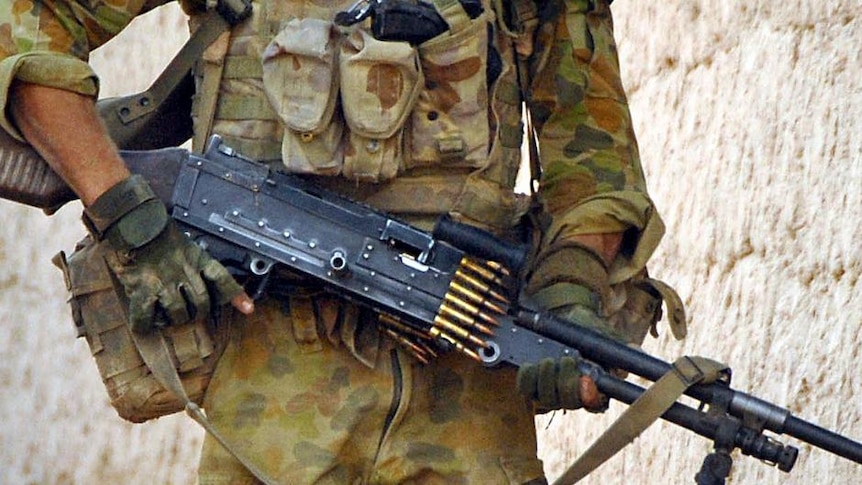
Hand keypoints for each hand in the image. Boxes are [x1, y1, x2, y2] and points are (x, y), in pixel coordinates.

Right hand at [86, 175, 252, 332]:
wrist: (130, 220)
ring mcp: (164, 281)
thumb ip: (194, 261)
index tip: (248, 308)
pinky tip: (144, 325)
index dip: (237, 295)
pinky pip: (146, 315)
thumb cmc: (156, 232)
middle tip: (191, 314)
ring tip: (169, 319)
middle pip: (202, 302)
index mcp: (196, 258)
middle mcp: (184, 271)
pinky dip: (145, 324)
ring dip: (175, 320)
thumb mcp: (185, 243)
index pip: (222, 278)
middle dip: (199, 313)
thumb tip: (203, 279)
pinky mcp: (141, 288)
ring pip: (179, 312)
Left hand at [518, 241, 621, 411]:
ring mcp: (551, 391)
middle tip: (567, 360)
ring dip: (546, 380)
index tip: (588, 381)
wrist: (563, 317)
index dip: (590, 397)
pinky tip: (529, 365)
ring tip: (548, 360)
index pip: (595, 404)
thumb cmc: (587, 329)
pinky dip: (527, 377)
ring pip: (547, 398)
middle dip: (566, 382)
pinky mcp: (532, 384)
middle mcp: (573, 394)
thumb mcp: (604, 334)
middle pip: (569, 402)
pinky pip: (526, 389)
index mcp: (595, 387)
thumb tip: (637, 352)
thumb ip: (619, 345)